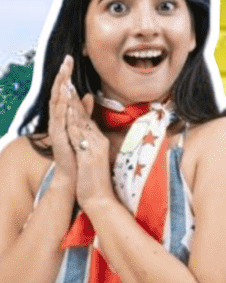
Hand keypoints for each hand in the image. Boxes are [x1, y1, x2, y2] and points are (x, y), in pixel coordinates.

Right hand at [48, 56, 78, 186]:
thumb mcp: (84, 126)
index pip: (65, 91)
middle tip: (67, 60)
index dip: (67, 75)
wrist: (74, 172)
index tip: (71, 59)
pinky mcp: (58, 137)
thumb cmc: (77, 149)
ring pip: (58, 104)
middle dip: (63, 76)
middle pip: (59, 93)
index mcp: (65, 115)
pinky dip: (62, 108)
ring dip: (61, 88)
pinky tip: (65, 98)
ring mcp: (57, 127)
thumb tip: (89, 95)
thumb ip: (85, 111)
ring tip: (64, 74)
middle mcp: (58, 119)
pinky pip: (60, 120)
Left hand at [64, 90, 112, 214]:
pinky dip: (74, 122)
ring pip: (82, 122)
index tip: (72, 90)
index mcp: (99, 142)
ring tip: (66, 90)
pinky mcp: (90, 154)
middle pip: (84, 117)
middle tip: (68, 82)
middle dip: (74, 100)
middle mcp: (99, 141)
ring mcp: (95, 147)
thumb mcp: (93, 161)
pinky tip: (68, 112)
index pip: (87, 120)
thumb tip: (89, 139)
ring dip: (73, 105)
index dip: (78, 105)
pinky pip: (80, 135)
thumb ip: (92, 147)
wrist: (101, 200)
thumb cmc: (95, 183)